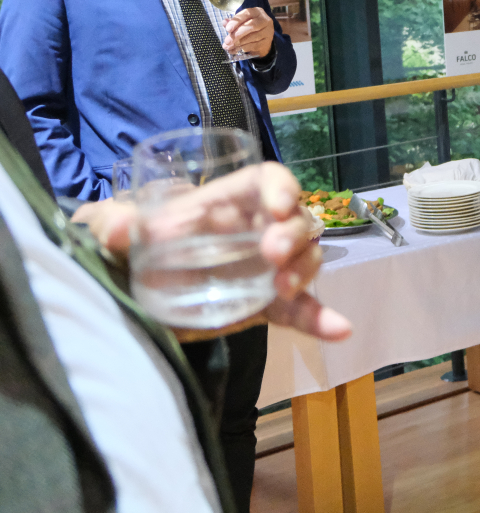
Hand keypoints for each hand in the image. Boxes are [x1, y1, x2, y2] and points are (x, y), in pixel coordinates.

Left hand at [75, 163, 351, 342]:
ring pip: (306, 258)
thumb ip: (108, 223)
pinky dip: (321, 320)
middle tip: (272, 255)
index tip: (278, 207)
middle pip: (296, 219)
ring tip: (285, 290)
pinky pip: (300, 311)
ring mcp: (262, 270)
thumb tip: (119, 228)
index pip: (266, 181)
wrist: (124, 290)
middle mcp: (253, 231)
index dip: (281, 188)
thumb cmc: (124, 245)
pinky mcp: (263, 306)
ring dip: (305, 270)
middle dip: (294, 234)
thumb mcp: (105, 228)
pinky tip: (341, 330)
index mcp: (223, 202)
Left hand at [223, 6, 274, 58]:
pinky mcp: (267, 42)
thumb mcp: (241, 22)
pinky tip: (235, 50)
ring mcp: (267, 31)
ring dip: (238, 43)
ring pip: (252, 37)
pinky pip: (254, 45)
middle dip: (237, 34)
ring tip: (228, 47)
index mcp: (257, 12)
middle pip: (251, 26)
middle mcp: (265, 20)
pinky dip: (243, 48)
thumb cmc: (249, 28)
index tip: (228, 29)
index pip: (246, 14)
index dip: (236, 21)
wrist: (262, 38)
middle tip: (227, 41)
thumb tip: (225, 22)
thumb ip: (233, 22)